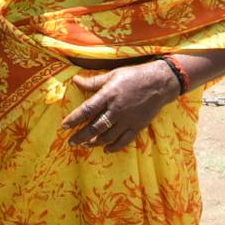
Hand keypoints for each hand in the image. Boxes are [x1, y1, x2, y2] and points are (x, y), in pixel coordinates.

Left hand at [61, 60, 178, 152]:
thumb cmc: (134, 76)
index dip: (75, 118)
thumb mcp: (112, 75)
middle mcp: (117, 110)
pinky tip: (106, 149)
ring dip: (94, 143)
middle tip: (71, 142)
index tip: (64, 126)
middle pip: (95, 127)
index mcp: (109, 95)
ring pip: (108, 136)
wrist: (160, 83)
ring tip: (85, 145)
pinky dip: (114, 147)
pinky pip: (124, 140)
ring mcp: (128, 120)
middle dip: (81, 136)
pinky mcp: (138, 126)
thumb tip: (75, 81)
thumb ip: (94, 81)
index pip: (87, 109)